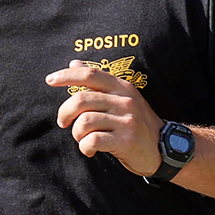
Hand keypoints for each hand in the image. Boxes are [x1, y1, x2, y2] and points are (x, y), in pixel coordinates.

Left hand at [46, 61, 162, 175]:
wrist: (164, 148)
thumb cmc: (136, 124)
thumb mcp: (121, 98)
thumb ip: (98, 83)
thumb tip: (73, 63)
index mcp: (122, 88)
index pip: (90, 75)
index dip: (67, 76)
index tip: (50, 80)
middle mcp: (125, 101)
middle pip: (81, 100)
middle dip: (65, 113)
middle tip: (63, 122)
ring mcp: (127, 121)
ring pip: (85, 122)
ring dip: (76, 133)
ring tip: (82, 139)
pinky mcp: (126, 141)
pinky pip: (93, 141)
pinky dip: (85, 147)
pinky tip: (89, 150)